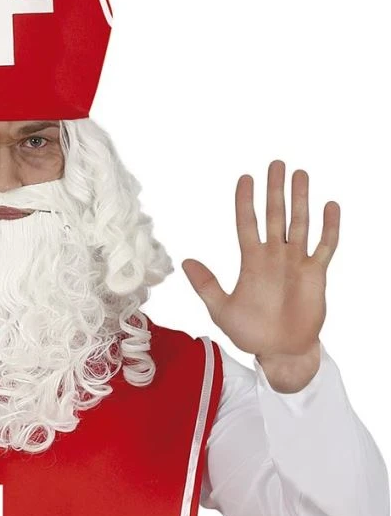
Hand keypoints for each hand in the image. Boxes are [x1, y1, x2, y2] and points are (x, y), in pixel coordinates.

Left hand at [182, 160, 339, 390]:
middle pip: (274, 215)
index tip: (245, 178)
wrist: (281, 352)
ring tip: (300, 174)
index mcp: (251, 261)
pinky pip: (324, 245)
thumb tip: (185, 262)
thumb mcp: (222, 310)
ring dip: (300, 199)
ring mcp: (296, 262)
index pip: (246, 223)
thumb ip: (207, 286)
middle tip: (276, 163)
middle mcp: (274, 256)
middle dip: (275, 190)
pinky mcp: (315, 273)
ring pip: (299, 223)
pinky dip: (328, 227)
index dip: (245, 201)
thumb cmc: (251, 334)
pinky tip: (330, 206)